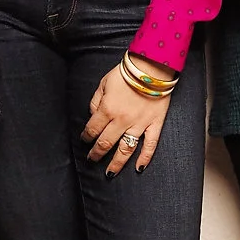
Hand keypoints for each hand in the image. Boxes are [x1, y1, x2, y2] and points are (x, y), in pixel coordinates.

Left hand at [82, 56, 175, 175]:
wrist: (151, 66)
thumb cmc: (126, 73)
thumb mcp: (103, 83)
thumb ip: (96, 101)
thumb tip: (92, 115)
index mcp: (107, 109)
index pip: (92, 130)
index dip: (86, 137)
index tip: (85, 140)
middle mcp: (121, 120)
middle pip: (105, 143)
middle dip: (96, 153)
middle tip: (92, 159)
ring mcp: (139, 124)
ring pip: (126, 149)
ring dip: (116, 163)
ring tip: (109, 173)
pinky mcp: (155, 124)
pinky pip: (150, 145)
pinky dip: (145, 158)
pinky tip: (139, 168)